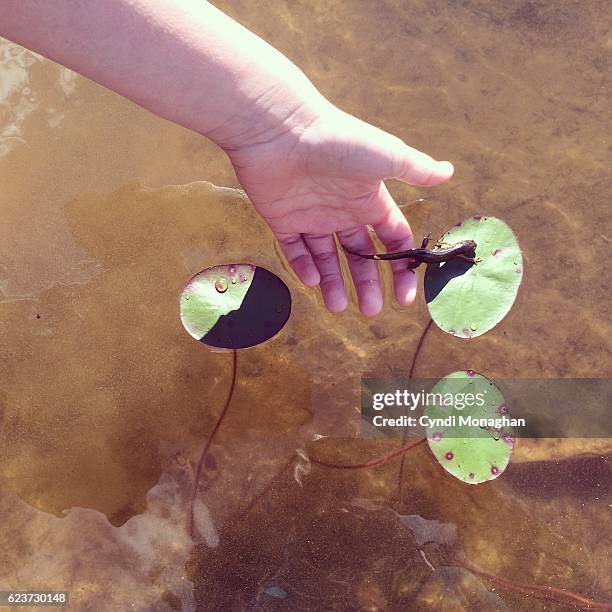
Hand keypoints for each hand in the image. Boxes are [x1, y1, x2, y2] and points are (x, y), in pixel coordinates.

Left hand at [226, 105, 452, 315]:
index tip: (405, 295)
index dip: (401, 266)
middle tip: (371, 311)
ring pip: (326, 258)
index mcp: (369, 200)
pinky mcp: (282, 218)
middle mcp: (343, 211)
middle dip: (367, 283)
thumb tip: (449, 172)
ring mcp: (312, 216)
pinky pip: (294, 249)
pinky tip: (313, 282)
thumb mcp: (386, 156)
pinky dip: (303, 267)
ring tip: (338, 308)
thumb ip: (416, 169)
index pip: (391, 239)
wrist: (282, 130)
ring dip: (333, 284)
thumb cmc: (338, 142)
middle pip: (359, 256)